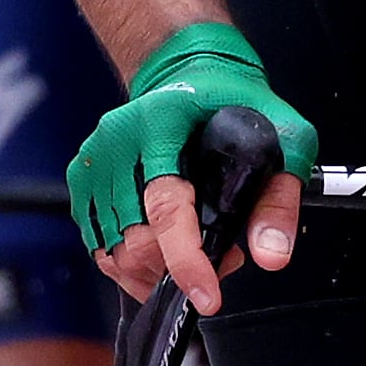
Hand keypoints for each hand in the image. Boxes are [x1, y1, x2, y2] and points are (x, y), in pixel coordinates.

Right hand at [66, 23, 315, 311]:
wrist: (189, 69)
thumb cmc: (236, 101)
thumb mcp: (282, 137)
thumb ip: (278, 197)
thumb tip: (271, 256)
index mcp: (162, 124)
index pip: (167, 207)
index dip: (186, 260)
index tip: (206, 296)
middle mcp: (118, 143)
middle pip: (137, 239)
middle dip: (180, 268)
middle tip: (224, 260)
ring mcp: (95, 162)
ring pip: (114, 252)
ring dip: (157, 272)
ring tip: (198, 254)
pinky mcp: (83, 180)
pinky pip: (100, 245)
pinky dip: (132, 266)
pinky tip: (166, 254)